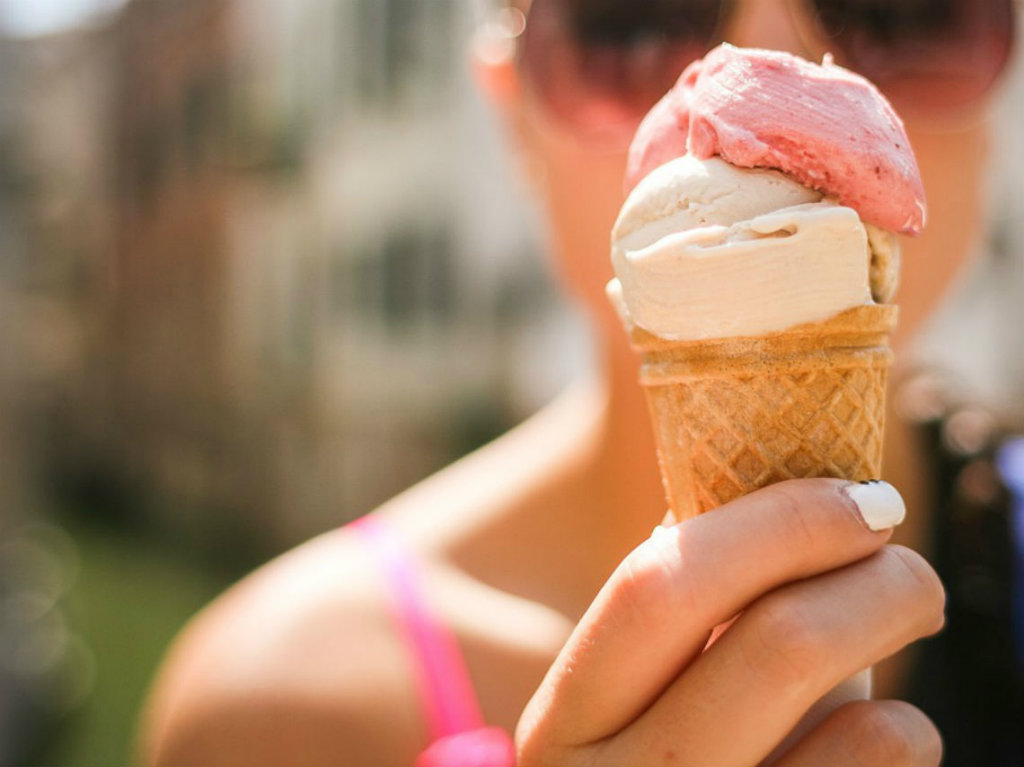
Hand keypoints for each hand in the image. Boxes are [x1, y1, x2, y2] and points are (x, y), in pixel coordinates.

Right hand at [516, 479, 944, 765]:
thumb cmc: (653, 764)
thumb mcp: (629, 702)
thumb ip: (684, 615)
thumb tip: (781, 501)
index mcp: (563, 724)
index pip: (659, 588)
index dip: (777, 524)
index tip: (860, 498)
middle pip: (779, 646)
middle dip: (876, 582)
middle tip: (910, 571)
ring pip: (867, 732)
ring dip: (896, 681)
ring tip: (879, 661)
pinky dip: (900, 740)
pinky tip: (867, 738)